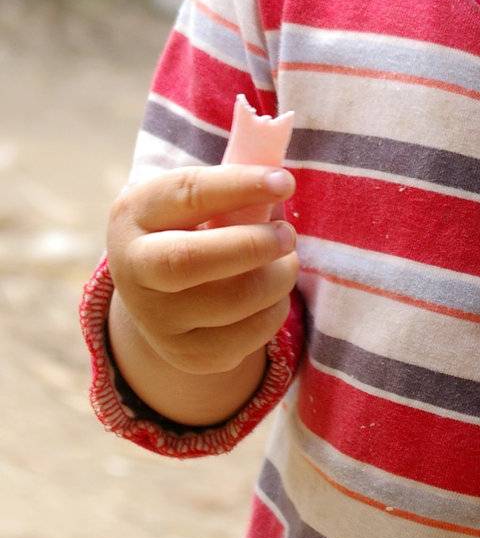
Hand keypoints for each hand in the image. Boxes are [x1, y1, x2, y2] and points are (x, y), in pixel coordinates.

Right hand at [105, 164, 299, 374]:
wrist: (159, 289)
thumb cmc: (191, 224)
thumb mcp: (195, 196)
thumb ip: (231, 186)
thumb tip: (281, 183)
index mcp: (135, 214)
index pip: (187, 195)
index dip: (239, 187)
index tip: (284, 182)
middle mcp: (133, 270)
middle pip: (189, 262)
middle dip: (252, 245)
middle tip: (288, 234)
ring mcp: (156, 320)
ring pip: (230, 303)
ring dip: (276, 277)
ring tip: (286, 260)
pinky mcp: (187, 355)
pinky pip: (246, 337)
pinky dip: (274, 311)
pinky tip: (271, 292)